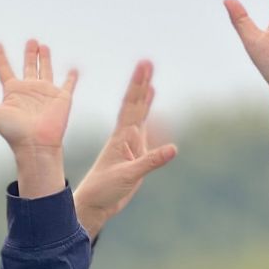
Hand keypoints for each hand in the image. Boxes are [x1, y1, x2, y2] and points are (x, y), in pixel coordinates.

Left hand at [0, 39, 76, 198]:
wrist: (36, 144)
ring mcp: (46, 92)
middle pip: (28, 66)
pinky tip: (74, 69)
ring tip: (43, 46)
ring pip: (46, 70)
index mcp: (13, 91)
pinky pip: (69, 84)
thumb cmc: (14, 132)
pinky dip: (72, 77)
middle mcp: (29, 89)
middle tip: (30, 41)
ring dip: (45, 58)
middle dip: (29, 53)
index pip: (4, 69)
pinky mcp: (62, 97)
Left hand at [73, 60, 177, 238]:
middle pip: (136, 105)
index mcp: (122, 137)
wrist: (94, 205)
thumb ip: (150, 161)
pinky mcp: (135, 158)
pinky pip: (146, 137)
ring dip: (145, 101)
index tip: (144, 65)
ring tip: (150, 84)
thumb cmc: (104, 190)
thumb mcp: (129, 175)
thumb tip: (174, 148)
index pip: (131, 104)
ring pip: (140, 119)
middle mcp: (126, 138)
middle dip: (142, 84)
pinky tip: (155, 118)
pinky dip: (152, 124)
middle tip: (147, 62)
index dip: (139, 84)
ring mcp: (130, 147)